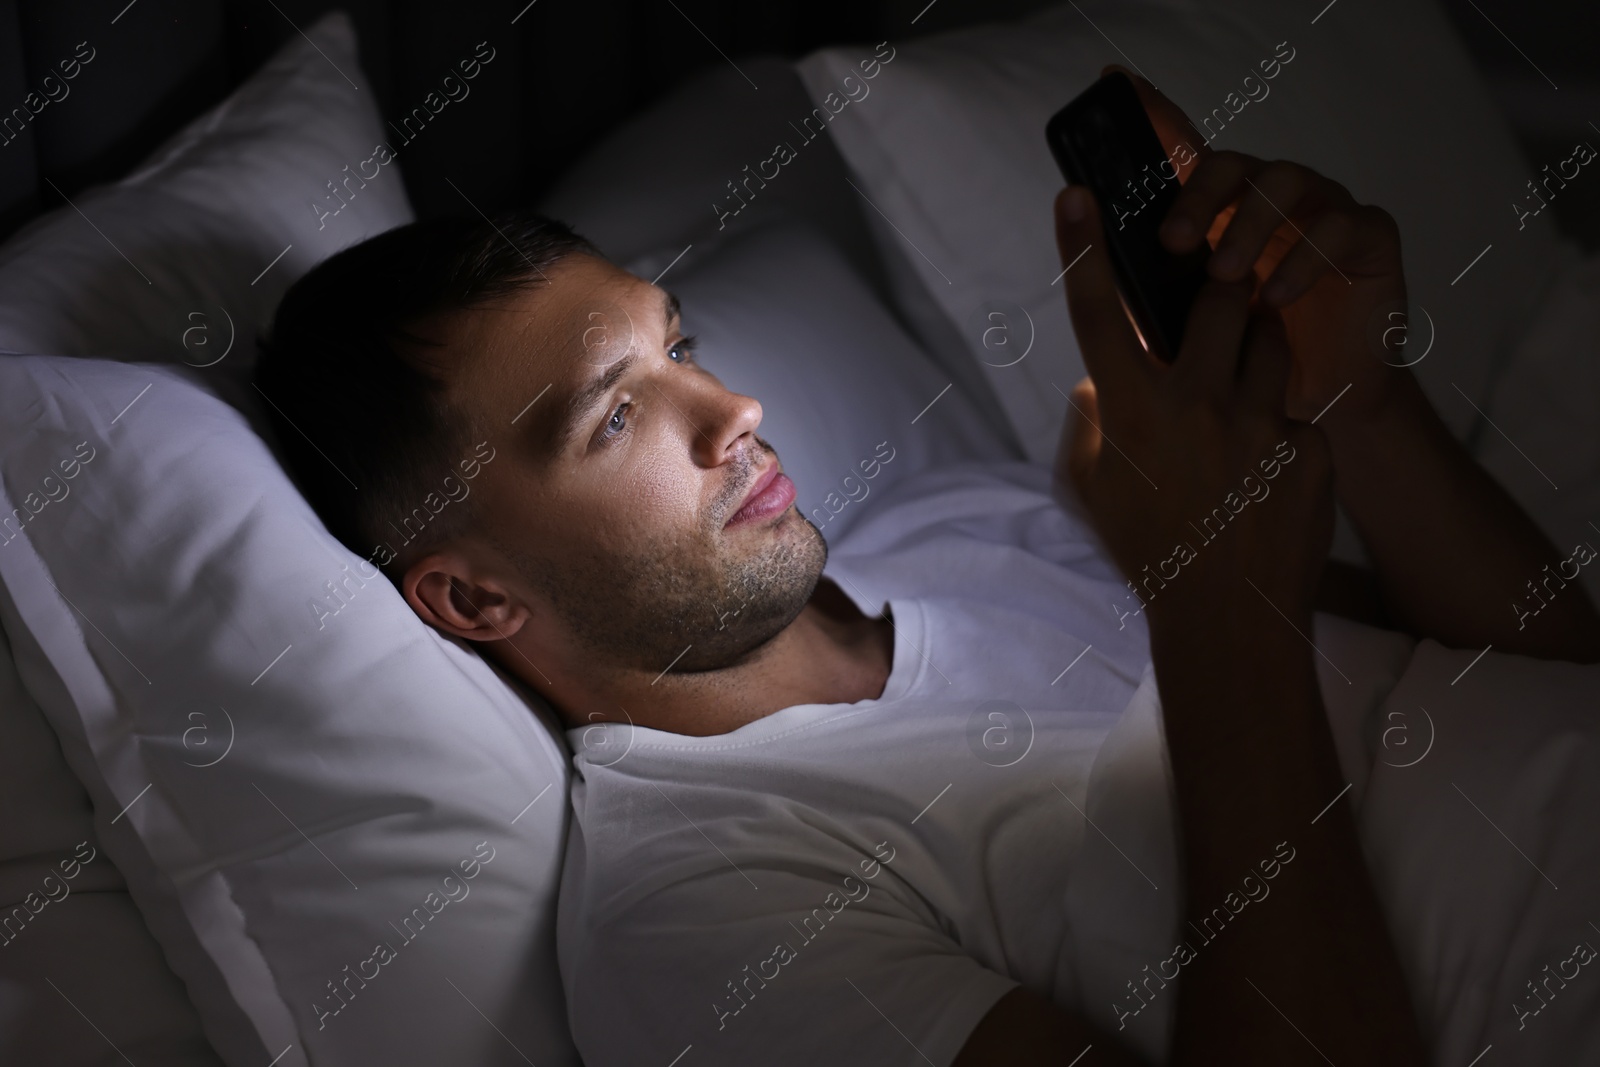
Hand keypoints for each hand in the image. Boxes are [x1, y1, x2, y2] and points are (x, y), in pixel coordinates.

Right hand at [1050, 182, 1334, 629]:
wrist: (1229, 618)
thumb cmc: (1149, 553)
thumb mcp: (1094, 490)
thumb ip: (1090, 423)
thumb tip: (1100, 383)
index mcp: (1130, 412)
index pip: (1096, 313)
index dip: (1081, 248)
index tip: (1078, 193)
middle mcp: (1193, 404)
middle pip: (1215, 296)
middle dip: (1220, 285)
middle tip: (1220, 298)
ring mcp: (1257, 422)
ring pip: (1268, 338)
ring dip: (1256, 350)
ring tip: (1244, 399)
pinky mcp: (1307, 444)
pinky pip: (1297, 404)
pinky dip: (1283, 422)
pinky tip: (1269, 470)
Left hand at [1107, 65, 1411, 428]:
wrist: (1317, 399)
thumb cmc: (1245, 360)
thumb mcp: (1187, 325)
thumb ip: (1151, 288)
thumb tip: (1092, 269)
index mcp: (1221, 209)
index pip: (1184, 150)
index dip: (1153, 114)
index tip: (1114, 86)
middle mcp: (1270, 196)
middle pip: (1232, 163)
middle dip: (1198, 196)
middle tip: (1171, 240)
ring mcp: (1323, 207)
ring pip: (1285, 181)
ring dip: (1248, 227)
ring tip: (1222, 277)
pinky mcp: (1369, 234)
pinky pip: (1339, 226)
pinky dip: (1303, 261)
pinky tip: (1272, 299)